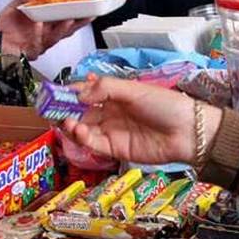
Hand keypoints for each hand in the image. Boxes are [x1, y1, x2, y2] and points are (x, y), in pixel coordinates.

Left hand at [0, 0, 89, 59]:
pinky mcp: (29, 53)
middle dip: (79, 23)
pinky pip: (36, 43)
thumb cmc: (2, 31)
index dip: (77, 14)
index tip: (88, 6)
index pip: (65, 20)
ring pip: (55, 38)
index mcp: (44, 26)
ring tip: (69, 19)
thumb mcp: (14, 9)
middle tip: (88, 14)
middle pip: (67, 31)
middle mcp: (44, 37)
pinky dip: (38, 33)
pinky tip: (39, 24)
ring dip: (63, 28)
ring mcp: (38, 45)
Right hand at [59, 76, 221, 164]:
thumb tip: (78, 91)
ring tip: (66, 120)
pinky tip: (76, 129)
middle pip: (82, 111)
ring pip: (84, 129)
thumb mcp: (133, 90)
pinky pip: (94, 144)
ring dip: (72, 124)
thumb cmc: (164, 105)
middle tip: (51, 109)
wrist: (188, 132)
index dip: (71, 92)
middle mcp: (112, 113)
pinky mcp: (116, 150)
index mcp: (117, 95)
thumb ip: (105, 89)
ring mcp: (113, 131)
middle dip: (66, 110)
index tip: (55, 92)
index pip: (88, 92)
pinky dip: (82, 137)